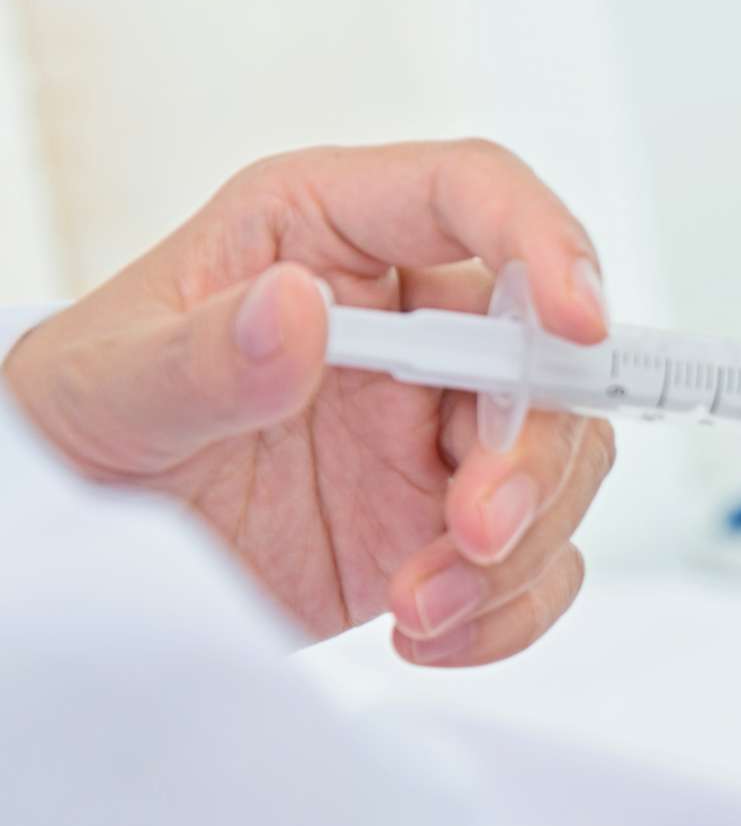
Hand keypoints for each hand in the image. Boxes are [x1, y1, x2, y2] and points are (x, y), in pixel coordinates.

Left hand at [3, 140, 617, 666]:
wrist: (77, 539)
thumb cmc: (84, 421)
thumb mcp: (110, 384)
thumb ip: (202, 354)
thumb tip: (296, 312)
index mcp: (332, 236)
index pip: (473, 195)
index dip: (546, 243)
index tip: (578, 323)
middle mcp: (410, 322)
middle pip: (546, 354)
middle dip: (532, 451)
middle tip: (477, 529)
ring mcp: (440, 425)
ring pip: (565, 459)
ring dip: (519, 546)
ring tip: (423, 603)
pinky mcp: (451, 520)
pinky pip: (542, 558)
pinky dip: (507, 609)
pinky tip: (428, 629)